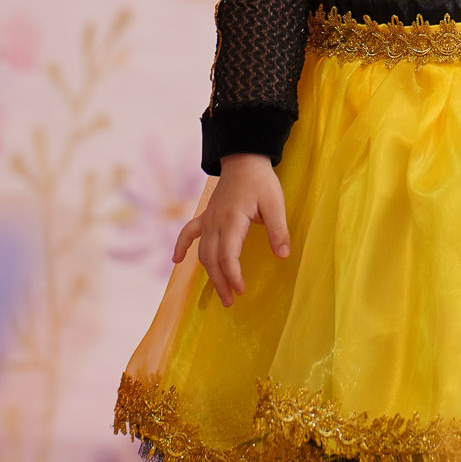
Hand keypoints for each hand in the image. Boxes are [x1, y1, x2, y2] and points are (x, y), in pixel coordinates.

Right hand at [172, 153, 289, 306]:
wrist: (244, 159)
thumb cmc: (261, 181)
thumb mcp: (275, 203)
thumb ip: (279, 230)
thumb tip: (283, 255)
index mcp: (232, 220)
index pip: (228, 255)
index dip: (233, 275)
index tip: (241, 291)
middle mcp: (215, 222)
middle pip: (212, 259)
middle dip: (220, 282)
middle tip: (230, 302)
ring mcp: (208, 219)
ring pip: (202, 252)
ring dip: (208, 273)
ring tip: (220, 293)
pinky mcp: (206, 216)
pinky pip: (189, 233)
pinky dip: (182, 246)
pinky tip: (177, 260)